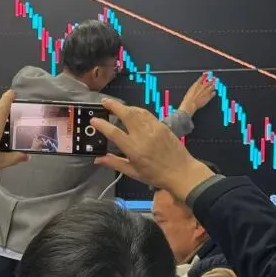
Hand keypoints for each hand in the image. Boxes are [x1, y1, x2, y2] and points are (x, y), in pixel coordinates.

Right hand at [90, 98, 214, 200]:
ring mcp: (154, 129)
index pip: (114, 133)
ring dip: (126, 107)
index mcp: (133, 149)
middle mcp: (143, 136)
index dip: (102, 125)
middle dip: (114, 106)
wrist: (181, 172)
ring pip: (137, 112)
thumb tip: (98, 159)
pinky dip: (137, 110)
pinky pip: (147, 114)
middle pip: (126, 115)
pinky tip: (133, 111)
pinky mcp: (162, 126)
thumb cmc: (156, 175)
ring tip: (117, 106)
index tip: (94, 120)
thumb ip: (114, 163)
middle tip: (104, 101)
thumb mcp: (132, 172)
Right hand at [178, 73, 216, 114]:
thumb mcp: (190, 90)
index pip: (202, 78)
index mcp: (197, 84)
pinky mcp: (209, 97)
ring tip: (213, 85)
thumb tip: (197, 86)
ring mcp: (206, 92)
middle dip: (211, 80)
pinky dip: (214, 92)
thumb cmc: (188, 99)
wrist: (189, 105)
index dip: (205, 76)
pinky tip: (213, 92)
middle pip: (209, 81)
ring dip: (213, 86)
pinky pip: (214, 93)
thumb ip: (195, 87)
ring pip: (213, 86)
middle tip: (213, 80)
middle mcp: (202, 87)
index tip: (207, 75)